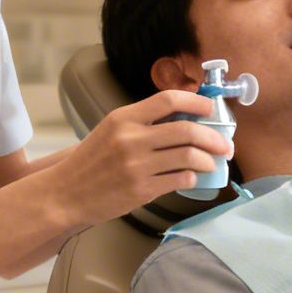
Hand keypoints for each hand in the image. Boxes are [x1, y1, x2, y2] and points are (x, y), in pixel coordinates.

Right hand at [53, 91, 233, 225]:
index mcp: (123, 118)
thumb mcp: (111, 130)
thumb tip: (184, 118)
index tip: (210, 108)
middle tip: (225, 144)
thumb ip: (142, 122)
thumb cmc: (91, 161)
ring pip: (188, 157)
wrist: (66, 193)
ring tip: (212, 163)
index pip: (168, 99)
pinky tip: (192, 177)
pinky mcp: (141, 189)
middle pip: (187, 130)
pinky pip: (180, 179)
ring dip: (208, 159)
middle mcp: (131, 139)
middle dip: (213, 137)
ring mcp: (137, 165)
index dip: (196, 102)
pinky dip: (192, 177)